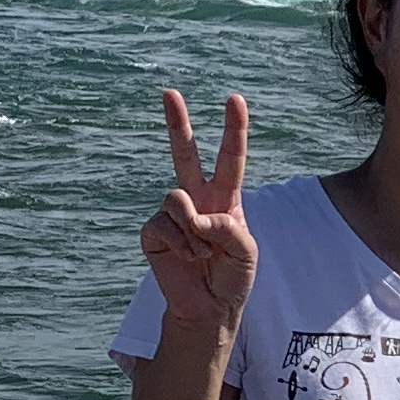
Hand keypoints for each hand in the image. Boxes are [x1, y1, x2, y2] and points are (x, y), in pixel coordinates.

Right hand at [140, 89, 255, 347]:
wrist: (208, 307)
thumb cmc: (232, 277)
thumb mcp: (246, 251)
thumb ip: (228, 227)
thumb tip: (195, 216)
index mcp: (224, 198)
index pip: (230, 158)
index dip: (233, 130)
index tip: (235, 99)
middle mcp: (196, 199)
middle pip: (185, 153)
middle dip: (176, 122)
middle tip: (169, 92)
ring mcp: (172, 214)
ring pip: (175, 198)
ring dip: (193, 229)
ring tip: (202, 253)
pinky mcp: (153, 231)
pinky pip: (163, 224)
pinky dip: (179, 243)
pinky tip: (186, 259)